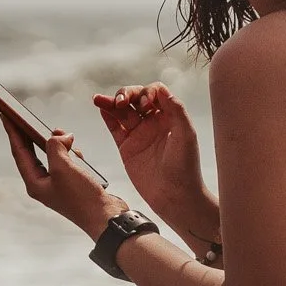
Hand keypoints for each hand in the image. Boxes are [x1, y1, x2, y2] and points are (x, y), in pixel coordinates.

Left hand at [3, 119, 124, 238]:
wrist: (106, 218)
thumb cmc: (83, 198)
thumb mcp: (64, 167)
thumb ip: (55, 147)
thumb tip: (60, 136)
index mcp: (35, 183)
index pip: (19, 152)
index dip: (12, 132)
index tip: (5, 115)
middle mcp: (43, 184)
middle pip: (32, 153)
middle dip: (32, 134)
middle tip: (25, 117)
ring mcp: (57, 185)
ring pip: (52, 156)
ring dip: (57, 144)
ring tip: (64, 136)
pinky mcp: (72, 183)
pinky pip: (66, 162)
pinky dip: (70, 153)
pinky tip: (77, 152)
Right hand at [92, 82, 206, 220]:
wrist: (174, 195)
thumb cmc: (185, 167)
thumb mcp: (186, 135)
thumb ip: (176, 110)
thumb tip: (161, 89)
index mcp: (169, 117)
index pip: (155, 92)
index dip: (147, 92)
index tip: (144, 103)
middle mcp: (153, 122)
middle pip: (135, 98)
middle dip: (126, 94)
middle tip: (121, 101)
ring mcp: (139, 134)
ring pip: (122, 111)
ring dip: (111, 102)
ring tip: (99, 99)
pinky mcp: (127, 147)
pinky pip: (115, 128)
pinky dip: (107, 117)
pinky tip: (101, 108)